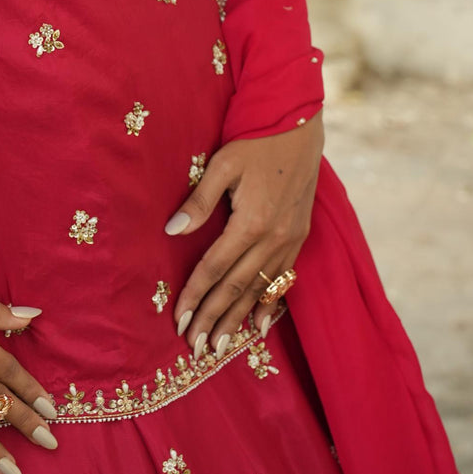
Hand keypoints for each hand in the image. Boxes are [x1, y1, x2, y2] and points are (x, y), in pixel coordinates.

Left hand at [165, 112, 323, 357]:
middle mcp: (274, 237)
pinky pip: (283, 278)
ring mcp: (291, 239)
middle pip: (237, 287)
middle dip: (214, 318)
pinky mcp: (300, 236)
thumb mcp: (222, 164)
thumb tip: (172, 230)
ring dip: (239, 318)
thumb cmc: (256, 141)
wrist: (300, 126)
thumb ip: (199, 201)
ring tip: (221, 345)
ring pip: (260, 288)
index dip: (195, 295)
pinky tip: (261, 326)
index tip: (179, 320)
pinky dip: (270, 304)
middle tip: (196, 347)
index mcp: (252, 221)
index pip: (215, 268)